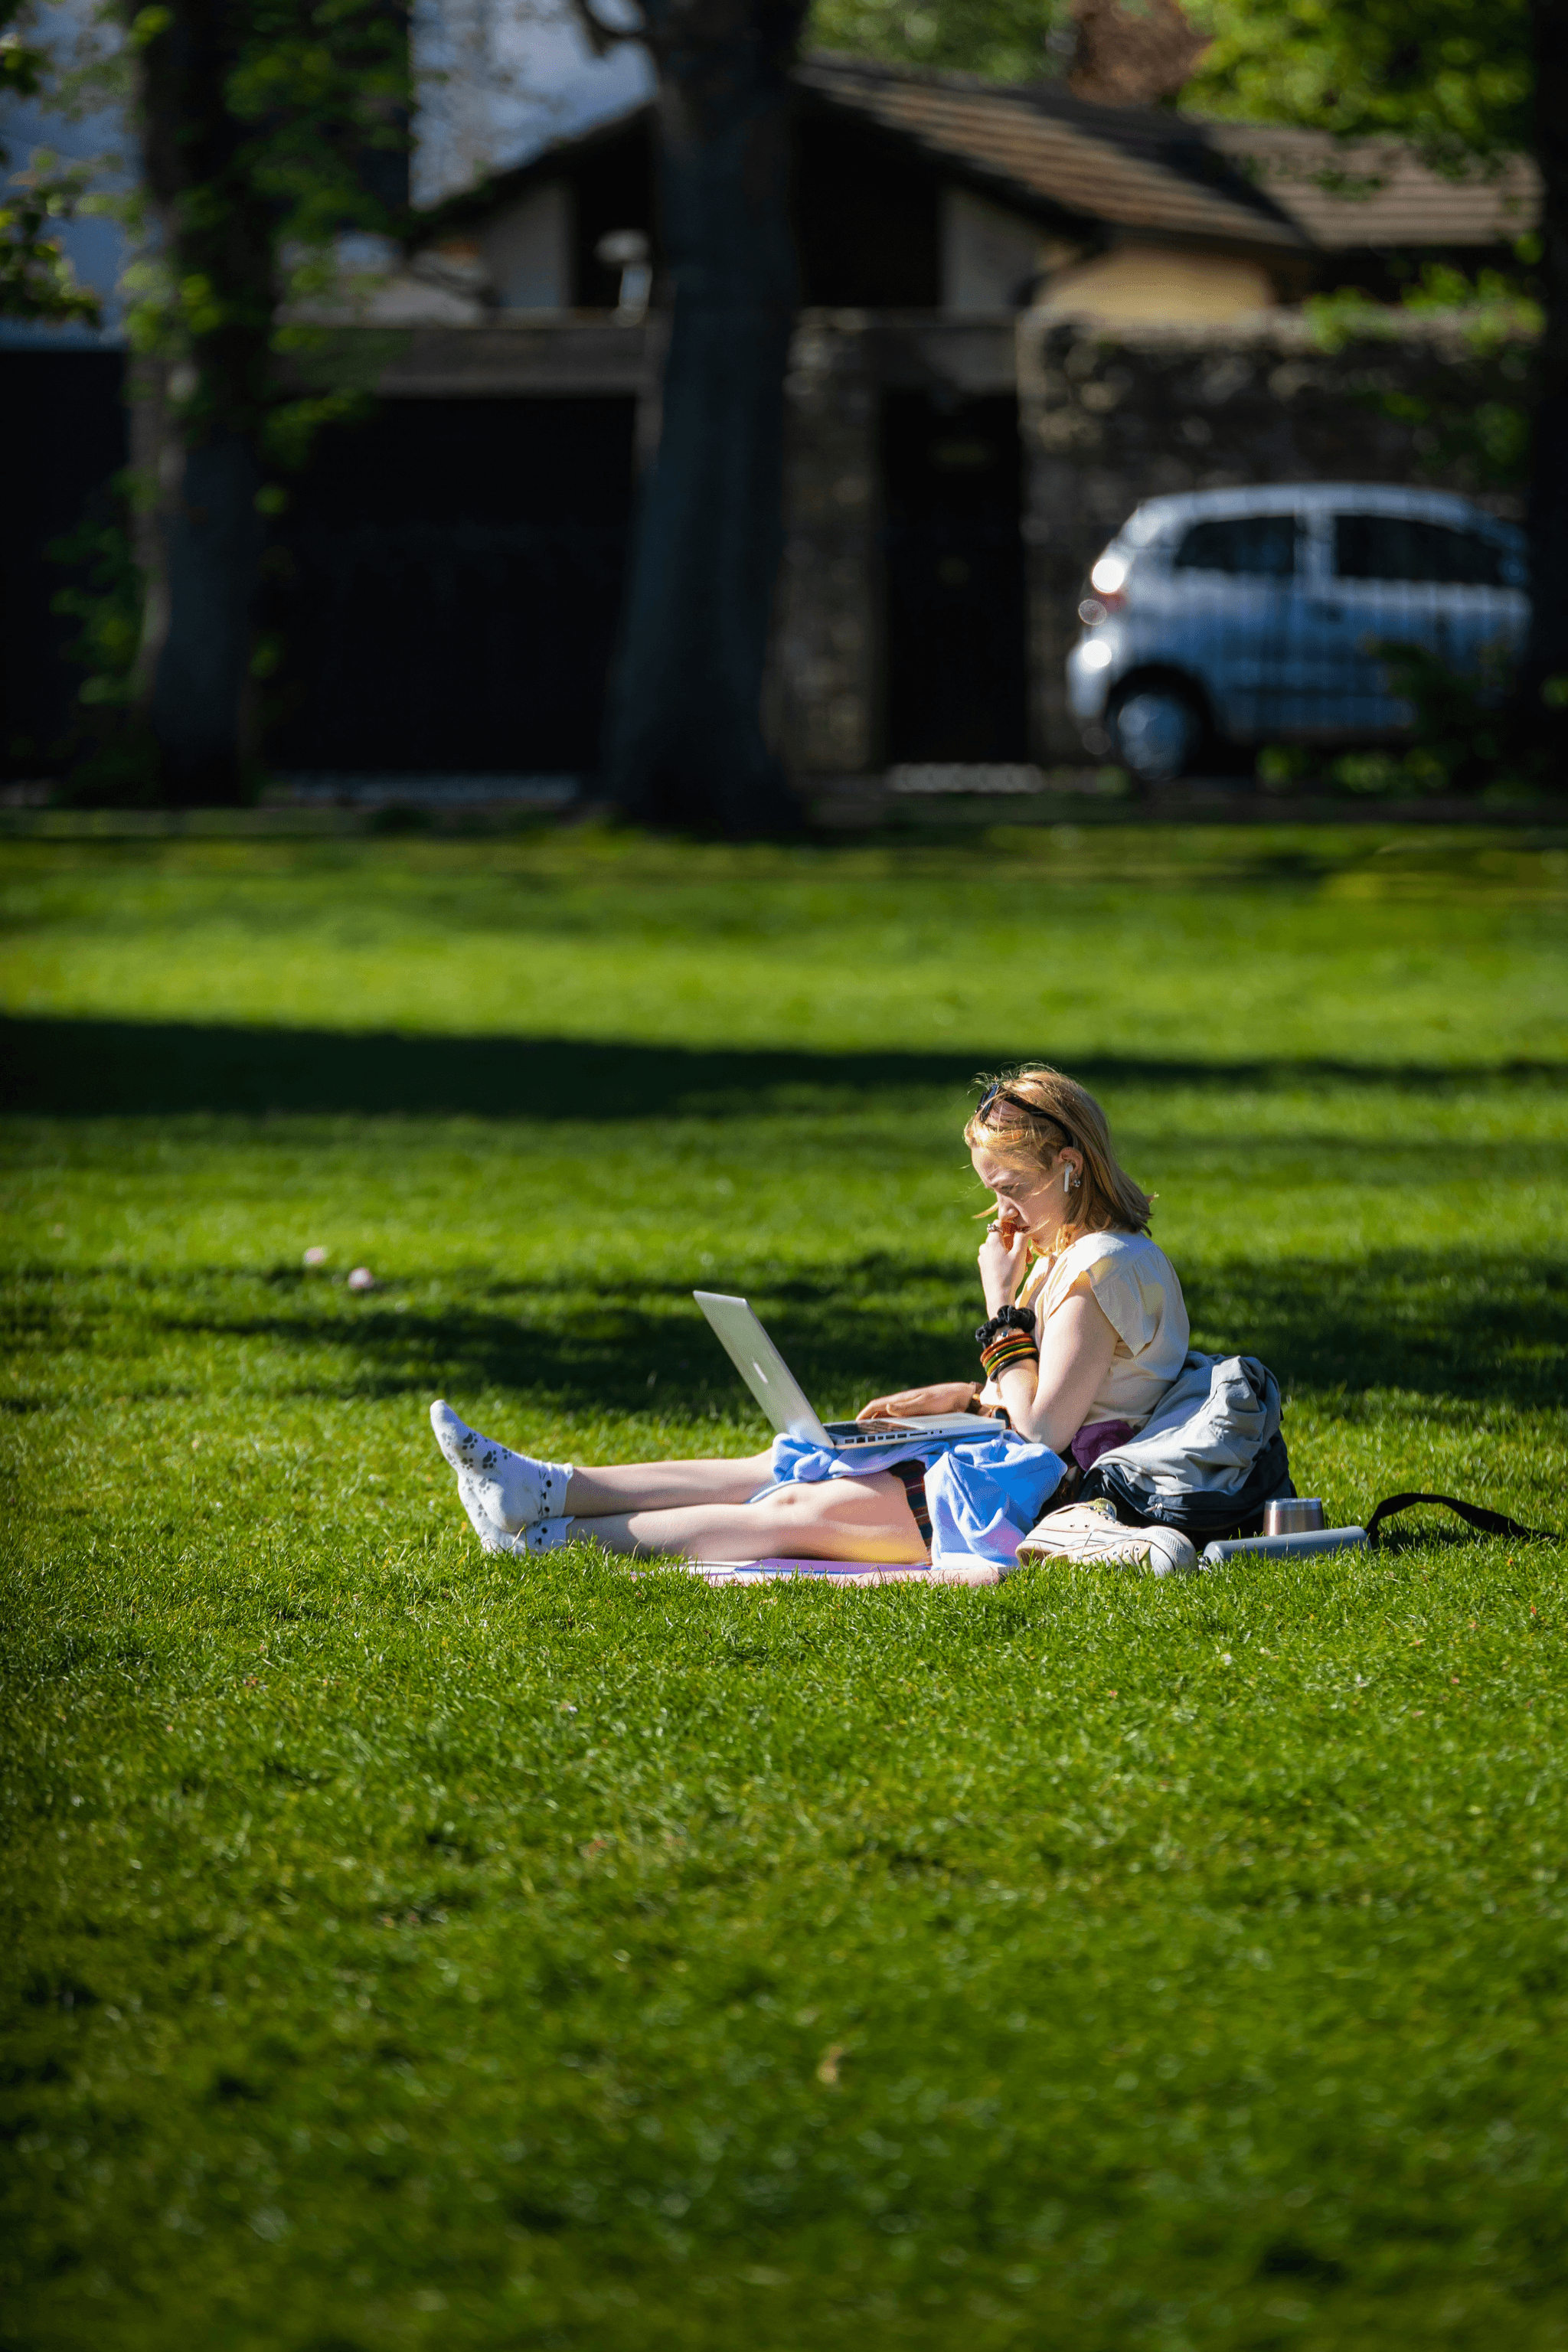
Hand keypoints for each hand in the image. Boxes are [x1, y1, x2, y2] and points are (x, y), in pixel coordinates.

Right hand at [857, 1381, 976, 1423]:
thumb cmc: (944, 1399)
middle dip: (867, 1420)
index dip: (864, 1414)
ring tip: (870, 1435)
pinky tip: (890, 1435)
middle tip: (859, 1432)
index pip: (876, 1405)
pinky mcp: (917, 1415)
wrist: (962, 1398)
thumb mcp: (926, 1403)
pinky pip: (899, 1422)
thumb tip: (887, 1408)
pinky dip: (890, 1427)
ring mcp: (909, 1410)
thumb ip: (907, 1407)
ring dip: (878, 1424)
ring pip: (888, 1417)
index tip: (854, 1422)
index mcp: (902, 1399)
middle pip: (879, 1412)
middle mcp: (903, 1404)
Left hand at [977, 1213, 1031, 1312]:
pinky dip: (1006, 1260)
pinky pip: (996, 1258)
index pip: (998, 1223)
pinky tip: (1016, 1270)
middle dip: (1016, 1244)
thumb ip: (1021, 1238)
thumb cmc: (1010, 1274)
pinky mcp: (984, 1267)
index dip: (1010, 1226)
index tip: (1020, 1233)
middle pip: (1001, 1238)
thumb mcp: (1019, 1254)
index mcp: (992, 1241)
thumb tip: (1022, 1229)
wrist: (998, 1296)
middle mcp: (984, 1247)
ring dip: (1013, 1254)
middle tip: (1029, 1256)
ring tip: (1024, 1265)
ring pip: (1000, 1249)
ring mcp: (983, 1257)